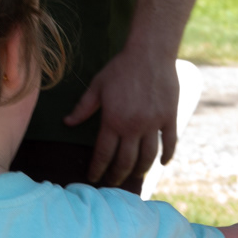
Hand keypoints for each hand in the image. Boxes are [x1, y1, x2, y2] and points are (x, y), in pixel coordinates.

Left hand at [64, 44, 182, 187]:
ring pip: (148, 157)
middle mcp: (133, 127)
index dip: (98, 169)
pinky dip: (167, 156)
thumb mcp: (97, 86)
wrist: (150, 53)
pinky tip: (162, 164)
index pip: (103, 153)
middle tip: (112, 183)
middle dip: (117, 176)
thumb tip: (67, 123)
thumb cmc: (121, 68)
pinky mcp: (169, 118)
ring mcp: (153, 124)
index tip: (94, 178)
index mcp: (113, 120)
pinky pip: (170, 143)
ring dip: (140, 170)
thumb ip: (83, 108)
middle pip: (125, 161)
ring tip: (134, 176)